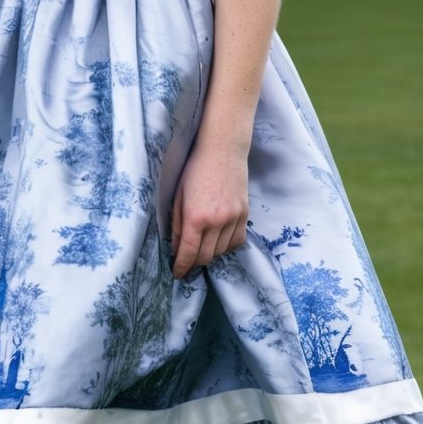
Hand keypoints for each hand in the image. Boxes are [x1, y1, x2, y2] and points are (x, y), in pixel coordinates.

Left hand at [170, 137, 248, 278]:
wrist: (222, 149)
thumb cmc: (194, 170)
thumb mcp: (178, 197)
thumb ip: (177, 226)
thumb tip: (177, 249)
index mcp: (195, 217)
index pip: (188, 254)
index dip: (181, 268)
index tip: (177, 274)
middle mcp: (216, 221)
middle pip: (206, 257)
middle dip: (194, 263)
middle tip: (186, 261)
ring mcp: (233, 218)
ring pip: (222, 251)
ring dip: (209, 254)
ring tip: (201, 248)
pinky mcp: (245, 213)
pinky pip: (237, 241)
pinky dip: (226, 246)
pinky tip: (218, 241)